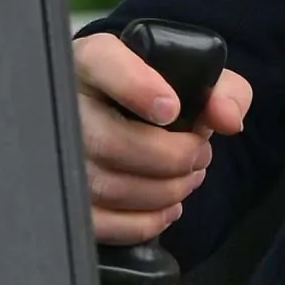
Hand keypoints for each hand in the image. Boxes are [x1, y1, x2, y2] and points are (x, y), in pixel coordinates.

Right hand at [77, 31, 253, 243]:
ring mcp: (56, 155)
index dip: (137, 88)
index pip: (103, 64)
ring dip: (166, 190)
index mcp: (94, 61)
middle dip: (172, 157)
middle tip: (200, 154)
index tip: (172, 109)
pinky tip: (169, 206)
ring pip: (108, 186)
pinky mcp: (63, 197)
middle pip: (110, 143)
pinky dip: (145, 221)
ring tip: (189, 176)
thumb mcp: (197, 79)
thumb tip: (228, 119)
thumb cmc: (163, 94)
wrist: (129, 118)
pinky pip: (102, 223)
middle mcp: (65, 105)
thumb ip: (223, 91)